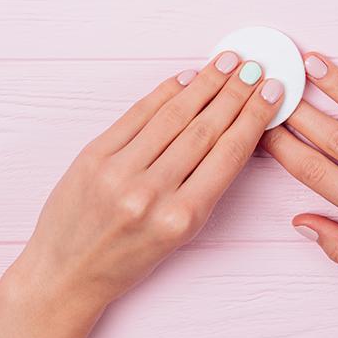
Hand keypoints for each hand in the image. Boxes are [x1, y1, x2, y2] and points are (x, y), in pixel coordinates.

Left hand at [0, 51, 284, 337]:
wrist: (66, 274)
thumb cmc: (125, 259)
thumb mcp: (178, 235)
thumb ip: (203, 186)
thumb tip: (231, 131)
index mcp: (181, 219)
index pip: (228, 154)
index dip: (254, 118)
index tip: (272, 94)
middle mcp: (151, 194)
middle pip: (205, 129)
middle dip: (235, 94)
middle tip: (255, 69)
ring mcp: (119, 172)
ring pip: (173, 116)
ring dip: (206, 84)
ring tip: (227, 63)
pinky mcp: (93, 156)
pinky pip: (137, 114)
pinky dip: (164, 92)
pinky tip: (186, 78)